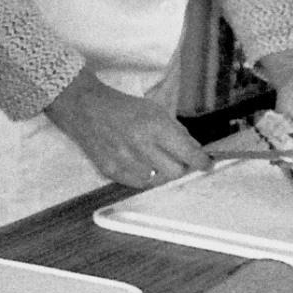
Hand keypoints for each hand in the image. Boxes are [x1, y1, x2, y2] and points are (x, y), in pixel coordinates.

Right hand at [46, 71, 208, 186]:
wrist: (86, 109)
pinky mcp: (111, 171)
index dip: (201, 161)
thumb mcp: (155, 110)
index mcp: (154, 125)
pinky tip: (140, 164)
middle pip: (176, 172)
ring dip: (161, 172)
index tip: (206, 163)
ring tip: (154, 159)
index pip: (188, 153)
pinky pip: (139, 184)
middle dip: (181, 166)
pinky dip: (144, 177)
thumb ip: (177, 132)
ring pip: (158, 181)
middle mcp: (140, 145)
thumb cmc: (123, 108)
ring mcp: (124, 160)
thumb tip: (195, 152)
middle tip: (177, 158)